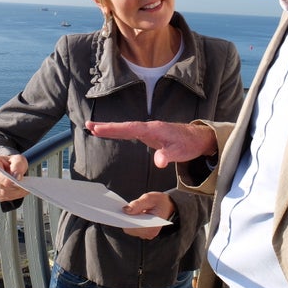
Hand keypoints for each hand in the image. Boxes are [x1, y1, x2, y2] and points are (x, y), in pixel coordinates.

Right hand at [0, 154, 28, 201]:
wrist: (12, 168)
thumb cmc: (13, 163)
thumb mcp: (18, 159)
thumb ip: (18, 165)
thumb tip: (16, 176)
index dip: (5, 180)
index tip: (15, 181)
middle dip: (12, 187)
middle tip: (25, 187)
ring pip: (1, 193)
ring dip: (14, 193)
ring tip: (24, 190)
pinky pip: (2, 197)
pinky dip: (12, 196)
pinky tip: (20, 192)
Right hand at [85, 120, 215, 167]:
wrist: (197, 138)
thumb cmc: (188, 144)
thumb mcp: (180, 152)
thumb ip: (168, 156)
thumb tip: (158, 162)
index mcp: (154, 129)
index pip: (130, 128)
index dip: (114, 129)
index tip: (99, 128)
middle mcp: (149, 127)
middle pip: (124, 126)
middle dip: (107, 126)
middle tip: (89, 125)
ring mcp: (148, 130)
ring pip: (126, 128)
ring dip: (110, 128)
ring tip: (93, 128)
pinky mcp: (149, 134)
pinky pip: (130, 132)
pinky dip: (119, 132)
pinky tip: (111, 133)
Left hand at [122, 192, 174, 239]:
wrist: (167, 205)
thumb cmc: (159, 201)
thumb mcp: (149, 198)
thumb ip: (137, 204)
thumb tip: (125, 210)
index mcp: (153, 226)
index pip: (134, 227)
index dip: (126, 220)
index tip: (121, 213)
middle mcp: (150, 233)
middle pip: (130, 229)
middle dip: (126, 219)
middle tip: (122, 209)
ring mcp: (146, 234)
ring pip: (130, 229)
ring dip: (128, 220)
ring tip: (127, 210)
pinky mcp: (143, 232)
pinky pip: (132, 229)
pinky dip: (130, 221)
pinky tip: (130, 214)